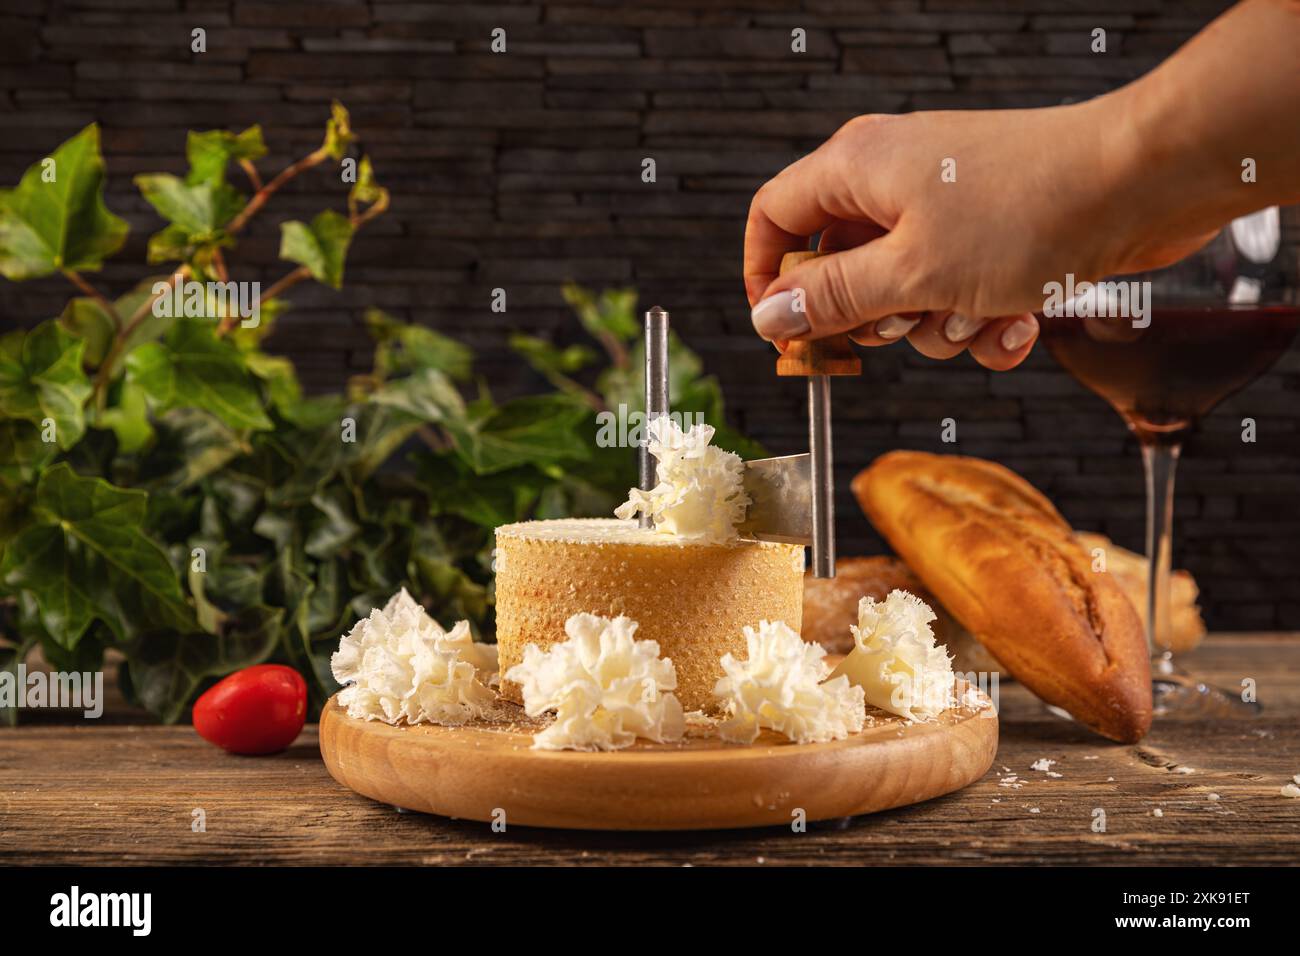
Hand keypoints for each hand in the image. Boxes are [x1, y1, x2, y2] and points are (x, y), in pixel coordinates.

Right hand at [744, 97, 1216, 370]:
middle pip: (842, 267)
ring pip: (906, 293)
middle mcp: (894, 179)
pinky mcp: (992, 231)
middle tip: (907, 324)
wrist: (1145, 182)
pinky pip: (959, 294)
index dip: (769, 278)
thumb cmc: (1029, 210)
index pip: (775, 217)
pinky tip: (1021, 323)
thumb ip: (833, 298)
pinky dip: (984, 321)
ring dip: (940, 328)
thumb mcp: (912, 273)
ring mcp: (946, 205)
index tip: (784, 331)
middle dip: (876, 317)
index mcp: (857, 168)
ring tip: (983, 316)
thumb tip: (769, 317)